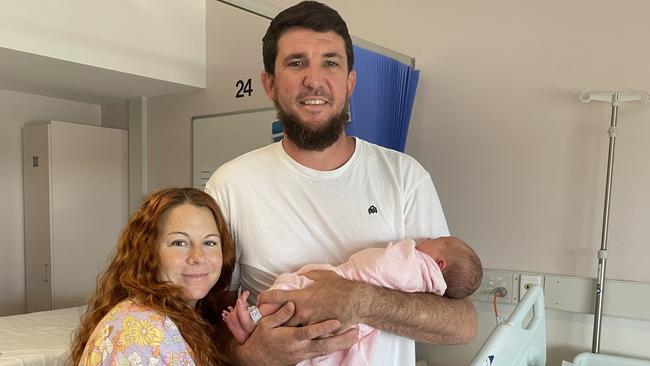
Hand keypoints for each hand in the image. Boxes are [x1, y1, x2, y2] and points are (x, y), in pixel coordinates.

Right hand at [237, 301, 358, 365]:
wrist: (258, 361)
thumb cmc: (261, 340)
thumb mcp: (266, 325)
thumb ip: (280, 314)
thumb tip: (291, 304)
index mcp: (291, 337)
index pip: (310, 332)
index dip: (323, 327)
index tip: (336, 321)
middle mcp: (300, 348)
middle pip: (324, 345)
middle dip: (341, 339)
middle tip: (356, 331)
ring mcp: (304, 354)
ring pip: (326, 350)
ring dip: (341, 344)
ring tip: (356, 336)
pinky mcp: (305, 357)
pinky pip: (322, 352)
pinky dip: (334, 348)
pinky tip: (344, 343)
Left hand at [257, 270, 370, 330]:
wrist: (357, 302)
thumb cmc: (341, 287)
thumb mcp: (323, 275)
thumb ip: (309, 274)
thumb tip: (301, 274)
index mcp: (301, 297)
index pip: (275, 297)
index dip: (264, 298)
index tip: (260, 299)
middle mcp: (302, 312)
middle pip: (279, 317)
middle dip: (270, 316)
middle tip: (264, 315)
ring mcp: (310, 324)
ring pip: (291, 329)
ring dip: (284, 327)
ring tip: (276, 328)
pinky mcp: (318, 333)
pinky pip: (306, 335)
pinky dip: (302, 334)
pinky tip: (297, 335)